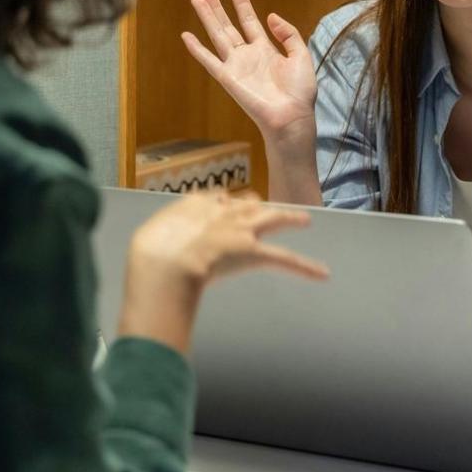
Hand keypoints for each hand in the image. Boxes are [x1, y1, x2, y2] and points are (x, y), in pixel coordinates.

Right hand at [128, 191, 328, 286]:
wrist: (166, 261)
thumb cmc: (150, 253)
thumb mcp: (151, 237)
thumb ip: (159, 239)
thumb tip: (153, 253)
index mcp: (197, 205)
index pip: (218, 199)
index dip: (224, 204)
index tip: (227, 206)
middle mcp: (224, 212)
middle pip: (249, 203)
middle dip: (258, 206)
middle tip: (267, 207)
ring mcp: (242, 231)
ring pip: (273, 219)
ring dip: (290, 218)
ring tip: (304, 219)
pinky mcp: (256, 253)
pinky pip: (286, 259)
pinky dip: (305, 267)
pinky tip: (321, 273)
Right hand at [181, 0, 316, 146]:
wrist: (291, 116)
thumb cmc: (299, 92)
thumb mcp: (300, 55)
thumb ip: (288, 34)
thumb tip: (270, 16)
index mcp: (265, 49)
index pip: (249, 20)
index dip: (241, 2)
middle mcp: (247, 55)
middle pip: (228, 25)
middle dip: (216, 6)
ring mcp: (236, 66)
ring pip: (217, 35)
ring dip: (206, 17)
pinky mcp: (228, 78)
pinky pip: (209, 61)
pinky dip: (197, 49)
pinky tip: (186, 35)